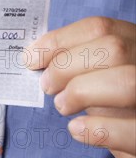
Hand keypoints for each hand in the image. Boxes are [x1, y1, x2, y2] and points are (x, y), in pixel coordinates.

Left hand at [27, 16, 135, 157]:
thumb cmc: (117, 108)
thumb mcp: (101, 75)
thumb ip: (79, 62)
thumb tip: (37, 58)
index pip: (99, 27)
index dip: (60, 39)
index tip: (31, 57)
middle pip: (113, 49)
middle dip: (68, 65)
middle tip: (47, 85)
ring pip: (126, 82)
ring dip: (82, 92)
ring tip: (62, 106)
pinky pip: (132, 130)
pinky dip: (99, 130)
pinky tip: (77, 130)